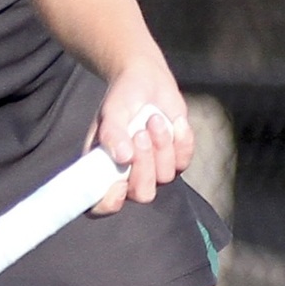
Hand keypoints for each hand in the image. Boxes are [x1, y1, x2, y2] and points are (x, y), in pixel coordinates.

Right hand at [89, 64, 193, 213]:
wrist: (146, 81)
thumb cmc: (122, 98)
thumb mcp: (112, 111)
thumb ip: (112, 133)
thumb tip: (123, 157)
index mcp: (103, 170)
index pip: (100, 205)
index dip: (109, 203)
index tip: (118, 185)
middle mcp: (128, 176)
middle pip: (142, 194)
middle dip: (144, 166)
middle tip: (140, 134)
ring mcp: (154, 170)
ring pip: (165, 176)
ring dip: (161, 145)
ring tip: (154, 119)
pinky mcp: (176, 159)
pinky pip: (184, 161)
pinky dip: (181, 140)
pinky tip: (174, 121)